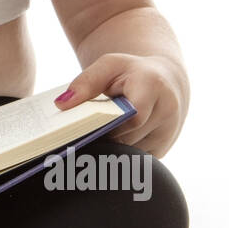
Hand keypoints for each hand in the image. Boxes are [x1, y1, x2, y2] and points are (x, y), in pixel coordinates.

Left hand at [53, 53, 188, 159]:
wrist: (164, 81)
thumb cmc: (131, 72)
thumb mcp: (108, 66)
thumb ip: (85, 82)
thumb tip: (61, 104)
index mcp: (153, 87)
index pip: (131, 116)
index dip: (107, 125)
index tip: (84, 128)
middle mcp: (167, 112)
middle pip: (126, 138)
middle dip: (102, 139)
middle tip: (76, 139)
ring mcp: (166, 134)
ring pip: (129, 153)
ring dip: (109, 149)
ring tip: (91, 140)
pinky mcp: (162, 150)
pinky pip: (134, 161)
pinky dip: (118, 156)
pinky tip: (106, 146)